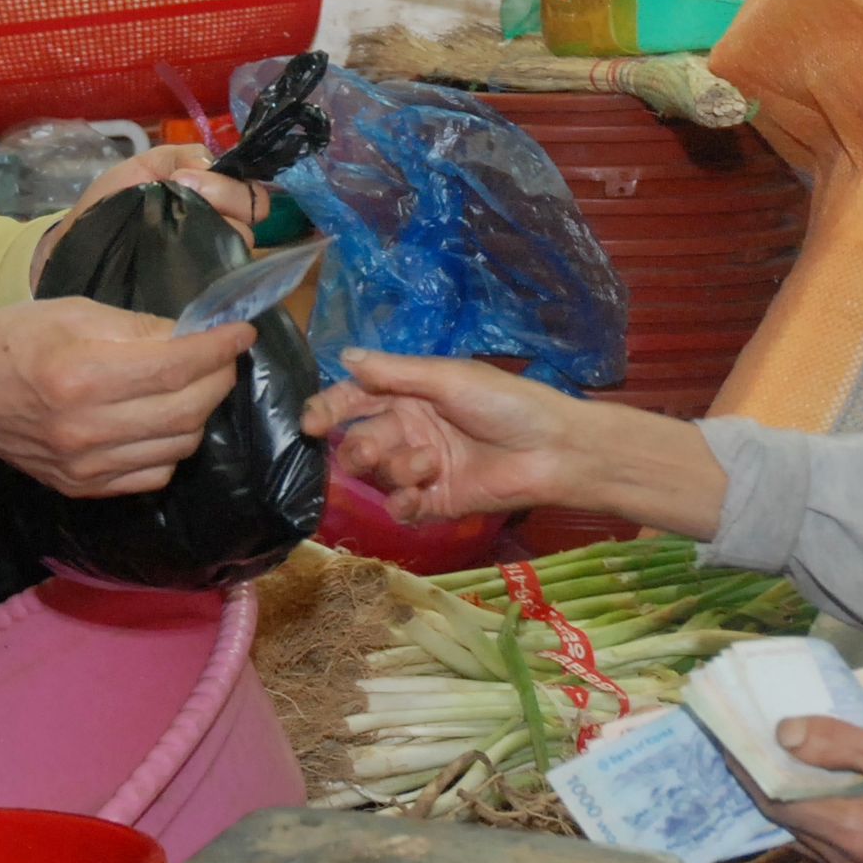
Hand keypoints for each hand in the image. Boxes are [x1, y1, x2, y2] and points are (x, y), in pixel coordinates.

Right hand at [0, 296, 252, 497]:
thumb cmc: (10, 339)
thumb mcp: (73, 312)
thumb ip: (138, 327)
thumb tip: (194, 334)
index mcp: (82, 375)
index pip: (176, 367)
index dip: (218, 349)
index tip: (240, 332)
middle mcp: (86, 429)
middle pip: (186, 411)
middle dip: (218, 378)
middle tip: (221, 356)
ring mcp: (85, 466)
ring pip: (179, 445)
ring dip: (199, 412)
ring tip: (192, 384)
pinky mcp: (83, 487)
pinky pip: (154, 474)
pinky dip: (172, 446)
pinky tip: (162, 420)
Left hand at [30, 142, 265, 286]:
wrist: (79, 243)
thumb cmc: (111, 203)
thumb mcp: (144, 166)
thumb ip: (180, 156)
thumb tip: (208, 165)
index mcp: (213, 197)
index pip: (250, 190)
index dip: (226, 183)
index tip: (185, 180)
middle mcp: (221, 227)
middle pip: (253, 211)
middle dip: (224, 196)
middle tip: (181, 193)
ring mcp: (211, 258)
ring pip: (241, 240)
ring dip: (212, 228)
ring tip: (175, 228)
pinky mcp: (196, 288)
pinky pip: (219, 274)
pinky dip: (205, 261)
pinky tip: (178, 254)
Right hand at [302, 351, 585, 519]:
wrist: (553, 451)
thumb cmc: (506, 403)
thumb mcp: (449, 379)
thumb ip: (395, 373)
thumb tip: (344, 356)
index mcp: (411, 394)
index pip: (356, 399)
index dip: (329, 409)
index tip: (309, 423)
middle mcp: (411, 429)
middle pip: (360, 440)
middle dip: (359, 446)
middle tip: (374, 449)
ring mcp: (423, 467)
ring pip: (379, 473)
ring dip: (394, 469)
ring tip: (427, 466)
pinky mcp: (436, 502)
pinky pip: (400, 506)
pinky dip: (401, 503)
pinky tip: (416, 497)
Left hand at [756, 717, 862, 862]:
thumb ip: (839, 744)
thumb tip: (782, 735)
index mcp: (857, 835)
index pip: (780, 806)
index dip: (750, 773)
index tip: (727, 741)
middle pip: (791, 826)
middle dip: (767, 786)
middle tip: (749, 744)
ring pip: (813, 838)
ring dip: (794, 803)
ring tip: (778, 758)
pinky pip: (836, 845)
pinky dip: (822, 816)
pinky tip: (822, 784)